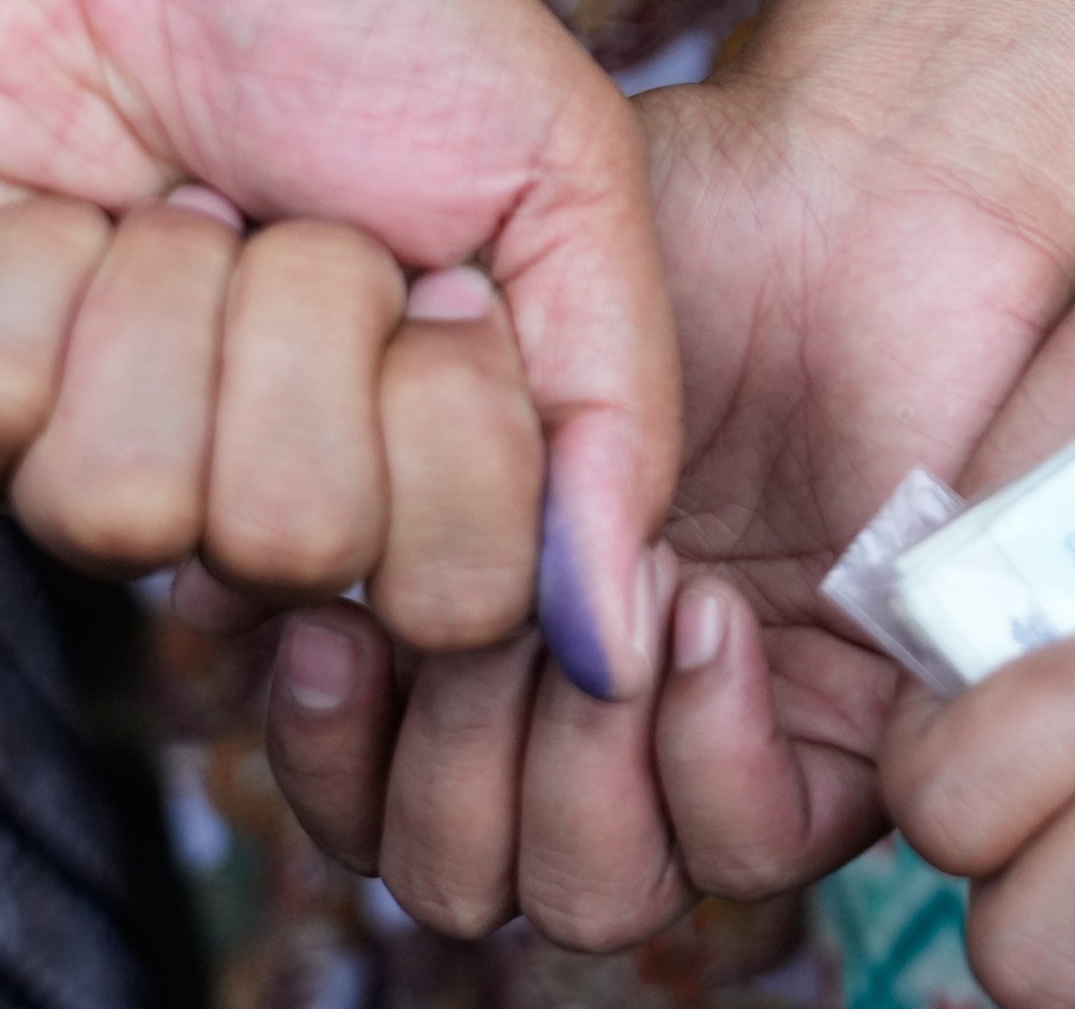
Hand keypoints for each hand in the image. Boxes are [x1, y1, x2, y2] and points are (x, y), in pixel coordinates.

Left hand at [0, 0, 673, 681]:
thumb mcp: (562, 170)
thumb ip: (621, 402)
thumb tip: (618, 644)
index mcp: (406, 469)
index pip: (455, 604)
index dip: (465, 429)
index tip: (450, 279)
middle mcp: (243, 490)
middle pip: (294, 544)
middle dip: (319, 325)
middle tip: (304, 216)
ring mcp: (74, 451)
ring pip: (122, 501)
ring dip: (178, 291)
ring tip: (185, 195)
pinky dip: (36, 256)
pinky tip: (66, 193)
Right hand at [256, 71, 1074, 940]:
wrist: (857, 183)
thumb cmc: (678, 225)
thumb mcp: (477, 337)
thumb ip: (346, 473)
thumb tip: (215, 616)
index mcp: (490, 630)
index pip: (366, 803)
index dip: (326, 754)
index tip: (333, 626)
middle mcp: (596, 701)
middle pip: (463, 873)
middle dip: (447, 766)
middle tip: (488, 614)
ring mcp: (723, 724)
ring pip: (597, 892)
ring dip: (573, 768)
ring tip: (615, 600)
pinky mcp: (859, 727)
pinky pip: (751, 845)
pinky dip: (703, 752)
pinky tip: (702, 614)